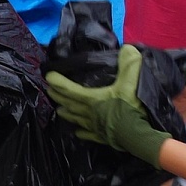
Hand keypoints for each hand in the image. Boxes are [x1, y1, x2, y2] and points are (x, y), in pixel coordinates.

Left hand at [45, 44, 170, 167]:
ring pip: (75, 119)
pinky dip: (81, 132)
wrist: (138, 136)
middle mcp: (88, 112)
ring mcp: (93, 126)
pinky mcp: (101, 137)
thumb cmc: (130, 109)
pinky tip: (77, 132)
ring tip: (58, 110)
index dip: (57, 81)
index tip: (48, 76)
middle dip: (58, 96)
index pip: (68, 88)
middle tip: (49, 90)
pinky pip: (88, 134)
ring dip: (66, 113)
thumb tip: (128, 48)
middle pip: (68, 103)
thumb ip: (129, 65)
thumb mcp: (130, 84)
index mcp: (91, 98)